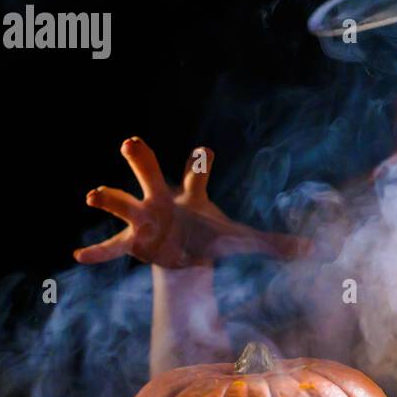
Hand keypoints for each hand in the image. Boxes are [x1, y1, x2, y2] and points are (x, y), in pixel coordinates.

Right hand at [74, 137, 307, 267]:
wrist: (185, 255)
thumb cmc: (210, 238)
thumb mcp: (242, 241)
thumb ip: (277, 244)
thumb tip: (317, 251)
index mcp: (191, 196)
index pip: (197, 174)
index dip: (201, 163)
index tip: (204, 151)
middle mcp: (162, 200)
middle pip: (149, 173)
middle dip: (141, 159)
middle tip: (130, 141)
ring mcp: (143, 219)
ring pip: (123, 202)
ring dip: (109, 198)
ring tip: (94, 194)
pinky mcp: (133, 243)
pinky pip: (112, 247)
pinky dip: (97, 252)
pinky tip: (79, 255)